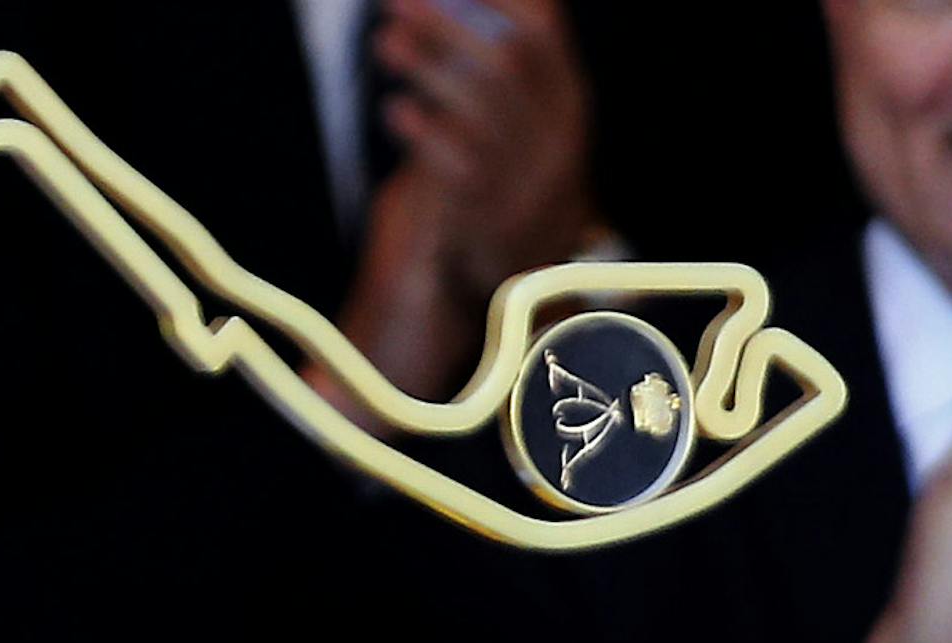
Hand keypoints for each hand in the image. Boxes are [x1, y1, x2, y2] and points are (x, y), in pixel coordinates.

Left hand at [334, 0, 597, 400]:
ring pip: (481, 102)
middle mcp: (557, 139)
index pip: (543, 28)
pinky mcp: (491, 219)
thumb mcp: (514, 137)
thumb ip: (489, 80)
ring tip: (384, 44)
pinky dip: (422, 129)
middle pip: (506, 56)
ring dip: (427, 65)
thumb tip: (442, 13)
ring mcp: (527, 180)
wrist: (516, 304)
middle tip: (392, 3)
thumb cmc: (499, 202)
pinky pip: (457, 161)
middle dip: (447, 20)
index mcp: (567, 106)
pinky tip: (393, 111)